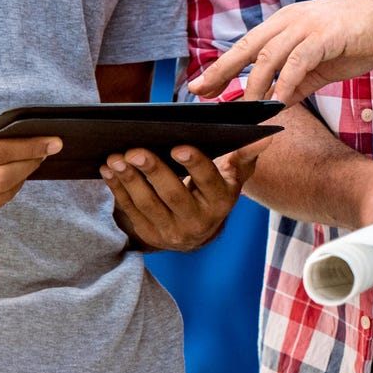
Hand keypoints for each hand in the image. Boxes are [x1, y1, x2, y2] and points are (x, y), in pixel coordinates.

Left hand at [100, 139, 270, 253]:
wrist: (199, 227)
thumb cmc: (214, 188)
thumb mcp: (233, 174)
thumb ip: (245, 154)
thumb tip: (264, 137)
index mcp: (221, 201)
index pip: (208, 181)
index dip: (194, 164)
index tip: (178, 146)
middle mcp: (198, 222)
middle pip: (173, 195)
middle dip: (153, 171)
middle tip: (135, 149)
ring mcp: (172, 232)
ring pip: (148, 205)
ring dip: (129, 180)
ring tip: (116, 158)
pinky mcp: (150, 235)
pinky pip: (130, 212)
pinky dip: (117, 190)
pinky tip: (108, 170)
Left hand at [188, 0, 372, 105]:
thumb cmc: (360, 37)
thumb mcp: (323, 64)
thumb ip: (298, 82)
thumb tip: (274, 104)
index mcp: (286, 24)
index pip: (246, 46)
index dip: (222, 67)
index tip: (201, 87)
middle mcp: (290, 20)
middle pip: (247, 47)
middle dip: (221, 71)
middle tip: (200, 93)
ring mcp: (307, 25)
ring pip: (268, 56)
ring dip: (252, 85)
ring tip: (240, 111)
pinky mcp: (325, 34)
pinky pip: (298, 61)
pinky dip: (284, 83)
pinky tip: (276, 101)